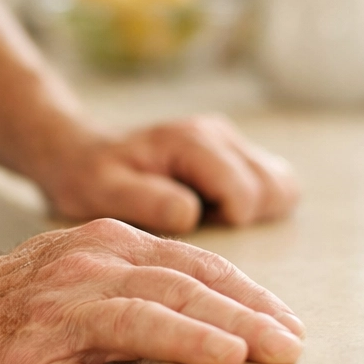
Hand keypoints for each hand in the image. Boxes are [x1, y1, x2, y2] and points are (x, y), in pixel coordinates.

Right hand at [0, 217, 304, 363]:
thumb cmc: (11, 306)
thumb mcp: (83, 274)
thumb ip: (142, 286)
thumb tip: (222, 318)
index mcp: (105, 247)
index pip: (192, 265)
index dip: (247, 293)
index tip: (289, 322)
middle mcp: (84, 273)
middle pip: (175, 287)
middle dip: (240, 315)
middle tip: (288, 346)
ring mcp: (53, 320)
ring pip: (134, 322)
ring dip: (192, 341)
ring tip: (238, 363)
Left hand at [36, 115, 299, 234]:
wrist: (81, 154)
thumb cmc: (89, 177)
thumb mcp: (102, 192)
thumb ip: (146, 201)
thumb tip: (190, 214)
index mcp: (191, 142)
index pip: (245, 193)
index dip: (227, 223)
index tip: (195, 228)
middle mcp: (218, 135)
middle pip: (274, 187)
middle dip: (247, 219)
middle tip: (202, 225)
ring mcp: (230, 142)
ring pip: (281, 185)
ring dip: (256, 214)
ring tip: (208, 219)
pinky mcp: (235, 155)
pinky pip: (273, 186)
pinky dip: (256, 208)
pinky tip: (215, 213)